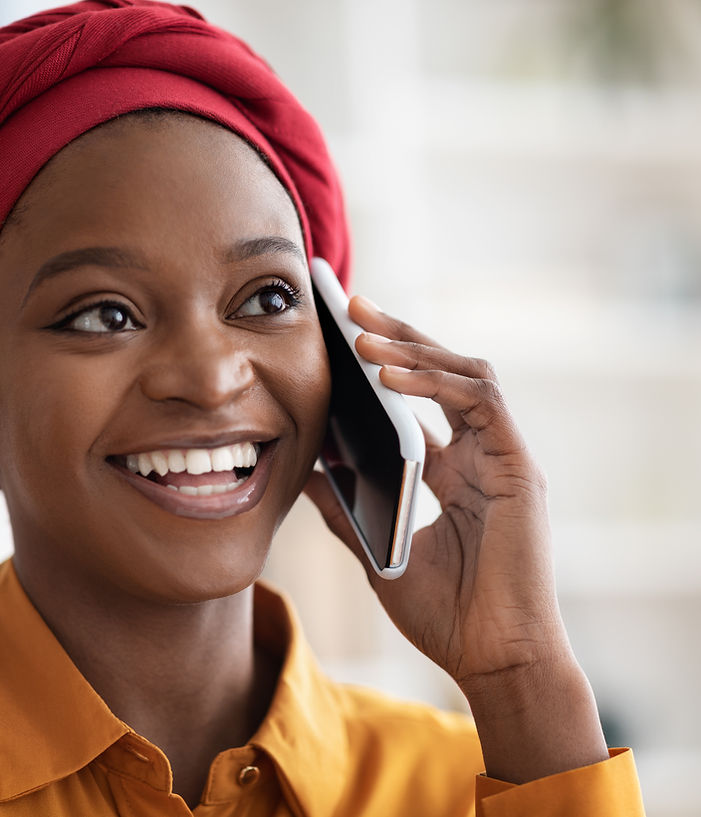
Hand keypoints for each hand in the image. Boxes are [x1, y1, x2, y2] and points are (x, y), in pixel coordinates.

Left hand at [304, 295, 608, 781]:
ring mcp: (500, 456)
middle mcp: (477, 455)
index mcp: (450, 472)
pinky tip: (391, 374)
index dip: (385, 365)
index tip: (343, 336)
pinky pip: (479, 402)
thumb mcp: (377, 548)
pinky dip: (436, 382)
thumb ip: (344, 505)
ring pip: (466, 374)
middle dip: (399, 336)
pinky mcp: (517, 464)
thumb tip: (302, 465)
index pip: (419, 401)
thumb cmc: (445, 613)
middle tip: (352, 304)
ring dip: (415, 350)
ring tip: (363, 334)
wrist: (492, 658)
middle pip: (442, 373)